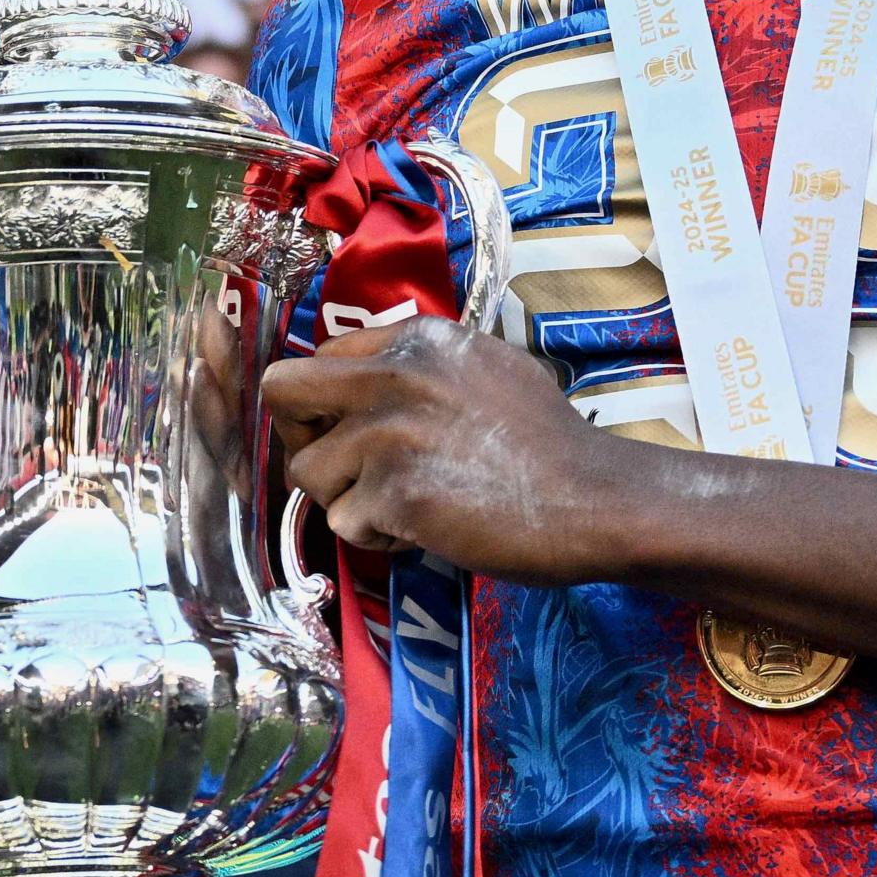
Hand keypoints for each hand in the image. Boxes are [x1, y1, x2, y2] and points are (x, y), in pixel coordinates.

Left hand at [262, 320, 636, 583]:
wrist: (594, 498)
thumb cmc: (546, 443)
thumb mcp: (488, 366)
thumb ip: (421, 367)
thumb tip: (359, 384)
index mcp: (416, 339)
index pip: (315, 358)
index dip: (323, 403)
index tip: (352, 432)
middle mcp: (393, 376)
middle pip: (282, 393)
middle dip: (302, 436)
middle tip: (345, 470)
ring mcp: (390, 435)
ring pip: (308, 473)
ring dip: (347, 499)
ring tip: (406, 505)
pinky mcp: (395, 494)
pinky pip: (345, 524)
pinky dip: (379, 537)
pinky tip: (427, 529)